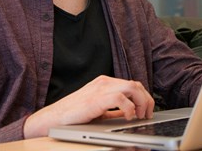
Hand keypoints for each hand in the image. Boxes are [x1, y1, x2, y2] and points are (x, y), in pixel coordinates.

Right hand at [23, 75, 154, 137]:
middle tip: (147, 115)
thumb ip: (115, 110)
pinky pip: (121, 98)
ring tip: (140, 116)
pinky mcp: (97, 98)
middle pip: (136, 84)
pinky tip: (129, 116)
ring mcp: (101, 88)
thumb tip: (131, 114)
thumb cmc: (74, 116)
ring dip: (142, 102)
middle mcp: (104, 82)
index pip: (133, 84)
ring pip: (132, 87)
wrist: (54, 118)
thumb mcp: (99, 110)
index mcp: (105, 83)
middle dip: (147, 100)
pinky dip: (130, 108)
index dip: (144, 97)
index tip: (147, 110)